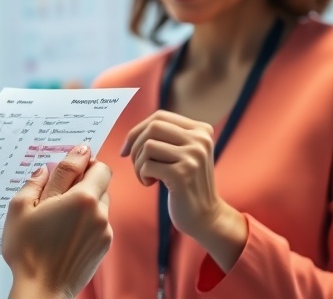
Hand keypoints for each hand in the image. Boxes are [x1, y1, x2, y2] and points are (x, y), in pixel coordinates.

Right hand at [2, 145, 112, 298]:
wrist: (42, 290)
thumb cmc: (27, 250)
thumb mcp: (21, 208)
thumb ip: (36, 182)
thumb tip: (47, 168)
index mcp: (82, 197)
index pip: (96, 165)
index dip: (84, 159)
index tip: (74, 157)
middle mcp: (99, 211)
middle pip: (101, 183)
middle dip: (83, 180)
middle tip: (60, 187)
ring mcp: (104, 230)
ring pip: (100, 203)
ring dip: (85, 201)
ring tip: (60, 212)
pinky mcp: (104, 247)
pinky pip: (98, 223)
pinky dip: (86, 221)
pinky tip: (65, 231)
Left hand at [121, 110, 245, 269]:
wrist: (205, 216)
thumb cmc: (187, 184)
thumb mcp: (184, 154)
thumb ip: (168, 137)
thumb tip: (133, 132)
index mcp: (201, 130)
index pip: (160, 116)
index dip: (138, 130)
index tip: (127, 149)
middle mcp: (200, 139)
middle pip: (153, 127)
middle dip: (136, 146)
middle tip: (138, 166)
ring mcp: (193, 156)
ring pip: (148, 146)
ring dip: (138, 164)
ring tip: (147, 176)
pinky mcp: (183, 174)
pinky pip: (147, 165)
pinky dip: (143, 175)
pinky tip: (152, 184)